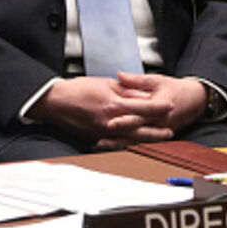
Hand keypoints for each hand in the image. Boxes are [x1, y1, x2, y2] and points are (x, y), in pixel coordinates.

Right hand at [28, 76, 173, 142]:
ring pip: (129, 138)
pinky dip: (127, 143)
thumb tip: (142, 96)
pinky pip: (115, 142)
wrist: (55, 102)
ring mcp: (103, 132)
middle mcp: (111, 122)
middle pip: (139, 129)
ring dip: (145, 139)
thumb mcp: (106, 84)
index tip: (171, 106)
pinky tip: (136, 144)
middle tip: (170, 132)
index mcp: (114, 105)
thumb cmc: (79, 89)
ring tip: (158, 139)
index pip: (143, 107)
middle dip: (156, 131)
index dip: (158, 108)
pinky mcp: (96, 136)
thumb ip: (126, 90)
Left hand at [91, 73, 207, 149]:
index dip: (125, 119)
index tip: (110, 122)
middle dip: (118, 135)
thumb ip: (137, 80)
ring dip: (118, 143)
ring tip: (100, 144)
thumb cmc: (176, 89)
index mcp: (159, 106)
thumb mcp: (158, 80)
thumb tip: (119, 75)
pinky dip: (126, 144)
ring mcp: (159, 131)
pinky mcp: (158, 136)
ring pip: (136, 140)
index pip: (140, 114)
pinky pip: (140, 142)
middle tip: (101, 139)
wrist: (195, 100)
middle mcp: (159, 122)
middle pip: (137, 131)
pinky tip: (112, 146)